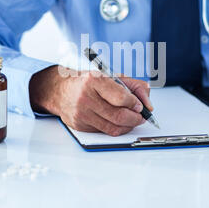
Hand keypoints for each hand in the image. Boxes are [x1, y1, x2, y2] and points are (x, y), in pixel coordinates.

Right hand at [29, 65, 152, 135]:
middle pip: (118, 116)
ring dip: (128, 126)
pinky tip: (118, 122)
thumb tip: (148, 104)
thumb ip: (133, 86)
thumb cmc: (87, 82)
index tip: (140, 105)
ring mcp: (81, 113)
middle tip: (141, 116)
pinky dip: (116, 129)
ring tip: (133, 120)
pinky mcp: (79, 125)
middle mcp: (85, 97)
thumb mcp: (110, 76)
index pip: (121, 97)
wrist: (60, 90)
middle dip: (135, 118)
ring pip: (113, 127)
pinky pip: (104, 131)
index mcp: (94, 80)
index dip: (135, 103)